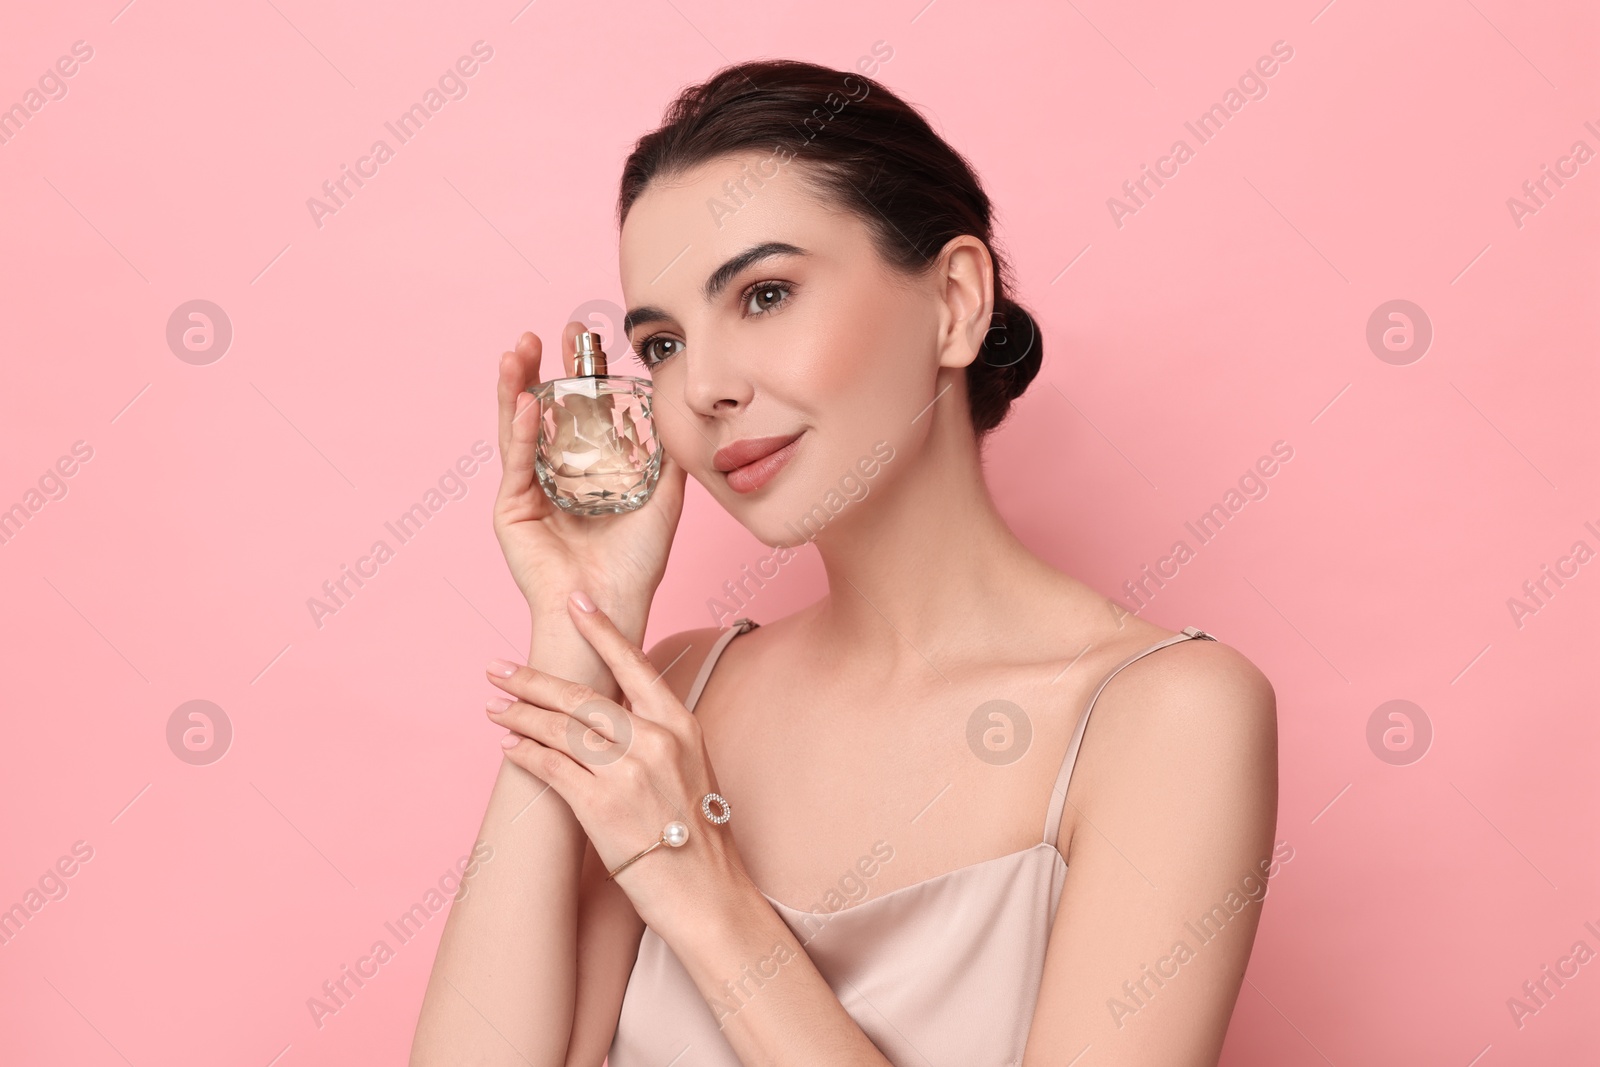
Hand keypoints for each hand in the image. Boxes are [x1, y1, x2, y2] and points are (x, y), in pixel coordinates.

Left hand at [483, 590, 745, 925]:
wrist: (708, 892)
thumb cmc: (699, 834)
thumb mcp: (692, 766)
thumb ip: (656, 733)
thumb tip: (612, 710)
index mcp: (680, 724)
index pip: (633, 663)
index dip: (601, 629)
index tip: (575, 600)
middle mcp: (654, 740)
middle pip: (581, 696)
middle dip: (532, 679)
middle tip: (497, 667)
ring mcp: (627, 773)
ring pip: (559, 730)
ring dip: (520, 716)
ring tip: (494, 707)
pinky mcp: (601, 808)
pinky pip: (551, 770)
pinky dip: (525, 755)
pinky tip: (509, 747)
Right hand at [493, 324, 687, 635]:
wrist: (612, 609)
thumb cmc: (635, 567)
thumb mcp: (661, 501)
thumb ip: (665, 460)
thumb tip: (675, 417)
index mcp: (582, 470)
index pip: (574, 410)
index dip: (576, 374)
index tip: (582, 337)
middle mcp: (551, 476)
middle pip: (540, 410)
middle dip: (538, 369)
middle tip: (542, 333)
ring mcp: (527, 491)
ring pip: (517, 428)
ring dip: (514, 387)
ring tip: (516, 351)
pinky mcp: (511, 511)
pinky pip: (516, 462)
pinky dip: (519, 430)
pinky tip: (524, 401)